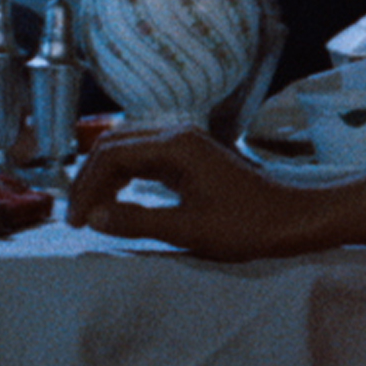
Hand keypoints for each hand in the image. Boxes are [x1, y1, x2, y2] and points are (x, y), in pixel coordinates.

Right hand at [66, 123, 318, 259]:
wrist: (290, 218)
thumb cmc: (245, 226)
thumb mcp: (188, 230)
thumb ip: (138, 222)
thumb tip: (94, 217)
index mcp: (175, 146)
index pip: (111, 156)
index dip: (86, 188)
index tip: (76, 223)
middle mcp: (176, 135)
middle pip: (114, 146)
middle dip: (89, 180)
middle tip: (77, 219)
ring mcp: (184, 144)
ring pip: (127, 151)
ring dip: (105, 179)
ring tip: (91, 214)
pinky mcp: (190, 157)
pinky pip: (144, 159)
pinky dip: (124, 179)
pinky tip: (117, 203)